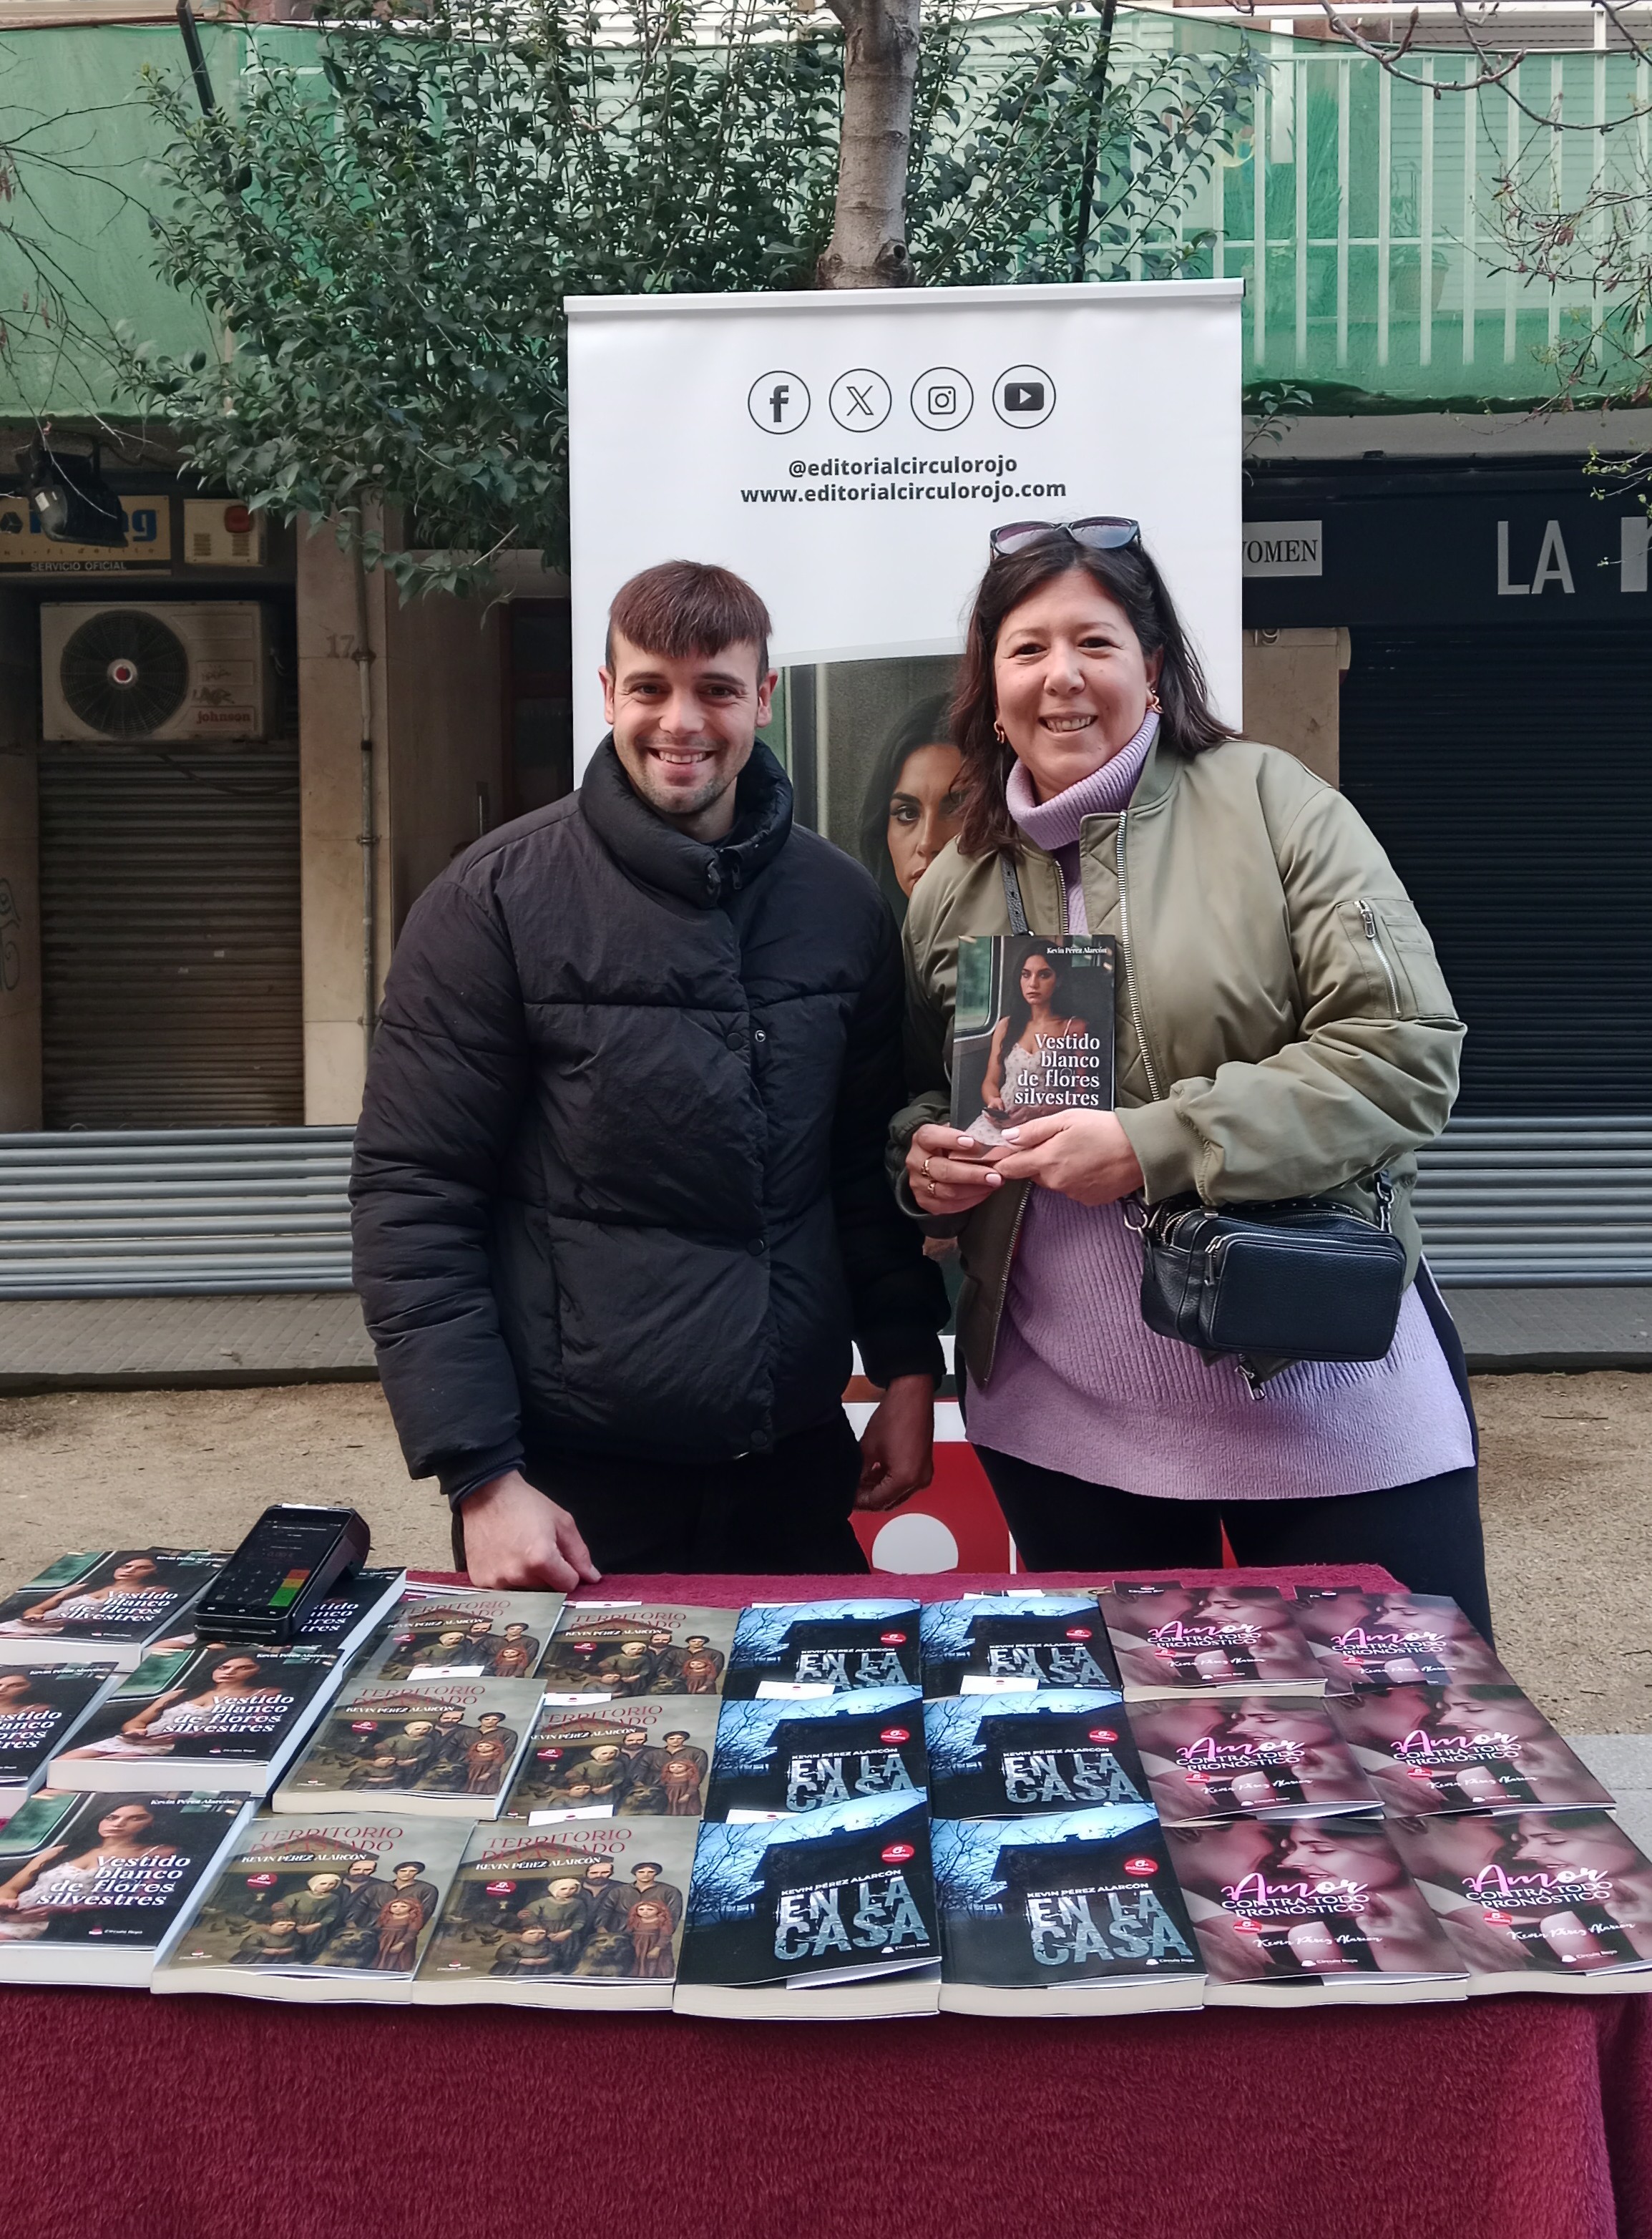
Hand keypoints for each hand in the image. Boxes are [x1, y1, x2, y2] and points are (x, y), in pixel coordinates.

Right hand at [460, 1470, 601, 1590]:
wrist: (486, 1494)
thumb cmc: (524, 1504)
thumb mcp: (561, 1522)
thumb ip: (579, 1553)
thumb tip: (591, 1578)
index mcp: (541, 1559)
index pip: (568, 1585)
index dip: (568, 1572)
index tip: (560, 1560)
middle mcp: (518, 1574)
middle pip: (546, 1591)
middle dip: (548, 1577)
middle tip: (537, 1553)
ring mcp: (496, 1580)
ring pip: (525, 1593)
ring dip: (527, 1580)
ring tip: (518, 1555)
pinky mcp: (481, 1581)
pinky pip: (503, 1591)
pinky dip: (507, 1580)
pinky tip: (504, 1560)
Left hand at [854, 1374, 935, 1512]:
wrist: (911, 1396)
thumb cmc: (895, 1415)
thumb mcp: (868, 1449)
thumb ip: (859, 1473)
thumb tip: (851, 1486)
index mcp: (906, 1479)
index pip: (878, 1502)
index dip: (859, 1502)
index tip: (848, 1500)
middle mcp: (918, 1480)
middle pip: (889, 1501)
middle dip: (869, 1498)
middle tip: (852, 1493)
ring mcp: (923, 1473)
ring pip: (897, 1493)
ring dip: (879, 1490)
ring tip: (860, 1483)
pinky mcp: (924, 1465)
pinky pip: (905, 1482)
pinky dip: (890, 1481)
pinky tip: (874, 1474)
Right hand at [906, 1122, 1002, 1215]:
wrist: (930, 1164)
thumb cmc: (947, 1146)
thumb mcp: (953, 1133)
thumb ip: (968, 1134)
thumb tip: (994, 1140)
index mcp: (921, 1140)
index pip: (930, 1137)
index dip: (949, 1139)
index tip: (971, 1142)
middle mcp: (916, 1162)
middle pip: (943, 1170)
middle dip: (972, 1173)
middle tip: (994, 1174)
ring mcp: (919, 1184)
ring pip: (948, 1191)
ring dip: (975, 1188)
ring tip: (994, 1182)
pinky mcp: (926, 1202)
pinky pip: (950, 1205)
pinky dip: (971, 1199)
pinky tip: (985, 1191)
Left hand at [987, 1110, 1144, 1205]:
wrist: (1142, 1150)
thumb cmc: (1105, 1129)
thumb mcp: (1067, 1119)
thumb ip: (1034, 1130)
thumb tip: (1008, 1138)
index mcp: (1047, 1160)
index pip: (1011, 1168)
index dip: (1005, 1160)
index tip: (1004, 1154)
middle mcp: (1056, 1182)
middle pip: (1034, 1174)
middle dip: (1040, 1160)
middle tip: (1060, 1141)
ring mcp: (1073, 1194)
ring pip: (1055, 1181)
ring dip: (1060, 1169)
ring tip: (1082, 1150)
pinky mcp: (1090, 1200)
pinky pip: (1074, 1189)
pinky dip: (1078, 1178)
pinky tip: (1093, 1163)